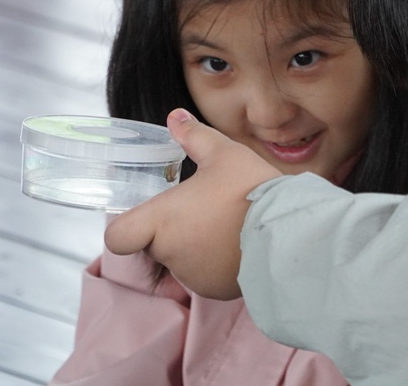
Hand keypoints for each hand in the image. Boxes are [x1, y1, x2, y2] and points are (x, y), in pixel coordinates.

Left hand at [104, 108, 281, 298]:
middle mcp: (170, 253)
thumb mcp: (225, 154)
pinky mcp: (214, 290)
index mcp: (163, 220)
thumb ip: (195, 136)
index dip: (127, 226)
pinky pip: (204, 275)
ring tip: (226, 224)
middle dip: (171, 229)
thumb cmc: (252, 189)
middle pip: (153, 245)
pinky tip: (237, 243)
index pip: (118, 237)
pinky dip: (214, 263)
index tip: (149, 213)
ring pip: (180, 260)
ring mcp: (192, 275)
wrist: (289, 231)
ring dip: (193, 246)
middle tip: (202, 209)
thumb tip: (175, 116)